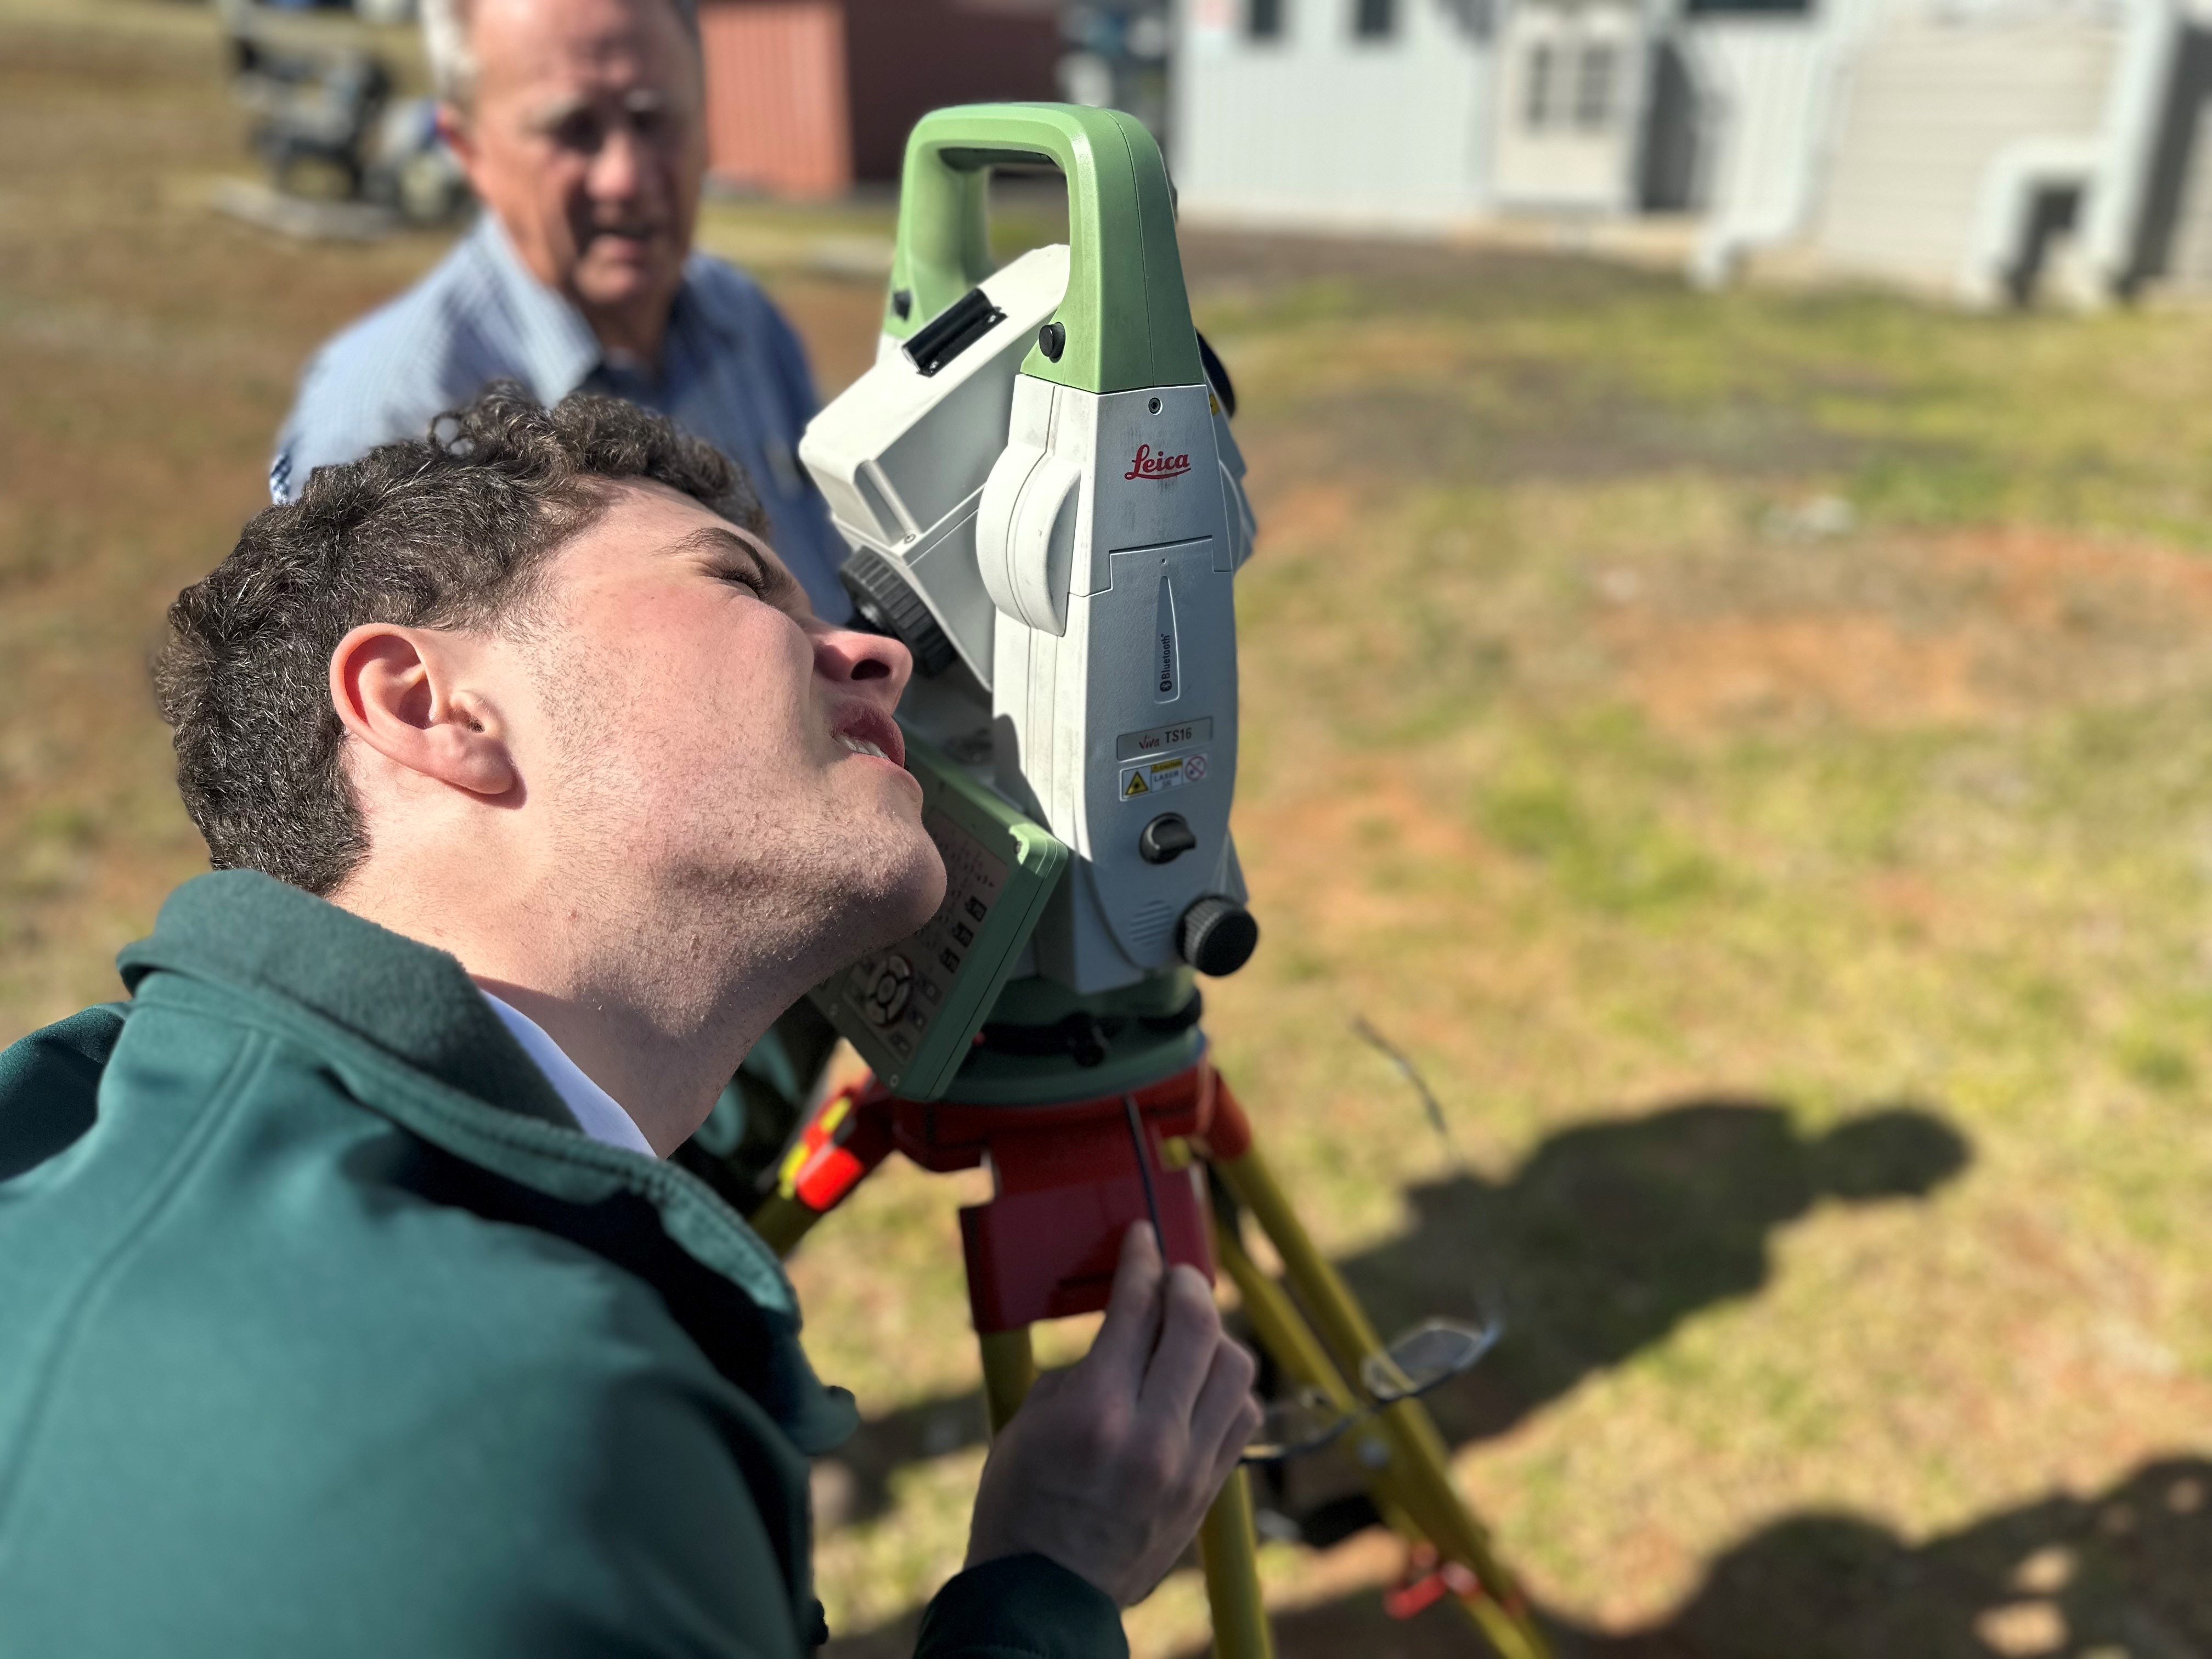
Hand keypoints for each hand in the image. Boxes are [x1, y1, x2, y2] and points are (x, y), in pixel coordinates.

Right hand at [963, 1223, 1261, 1605]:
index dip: (1142, 1259)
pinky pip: (1242, 1416)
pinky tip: (1203, 1379)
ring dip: (1214, 1332)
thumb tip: (1123, 1332)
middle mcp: (1153, 1435)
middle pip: (1198, 1325)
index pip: (1136, 1307)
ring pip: (1235, 1367)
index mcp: (1097, 1412)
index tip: (1144, 1237)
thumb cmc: (1021, 1508)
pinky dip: (1228, 1385)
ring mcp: (1188, 1466)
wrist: (1044, 1596)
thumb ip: (1081, 1370)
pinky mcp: (1207, 1491)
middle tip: (1172, 1273)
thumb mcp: (1029, 1423)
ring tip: (1189, 1327)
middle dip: (1186, 1282)